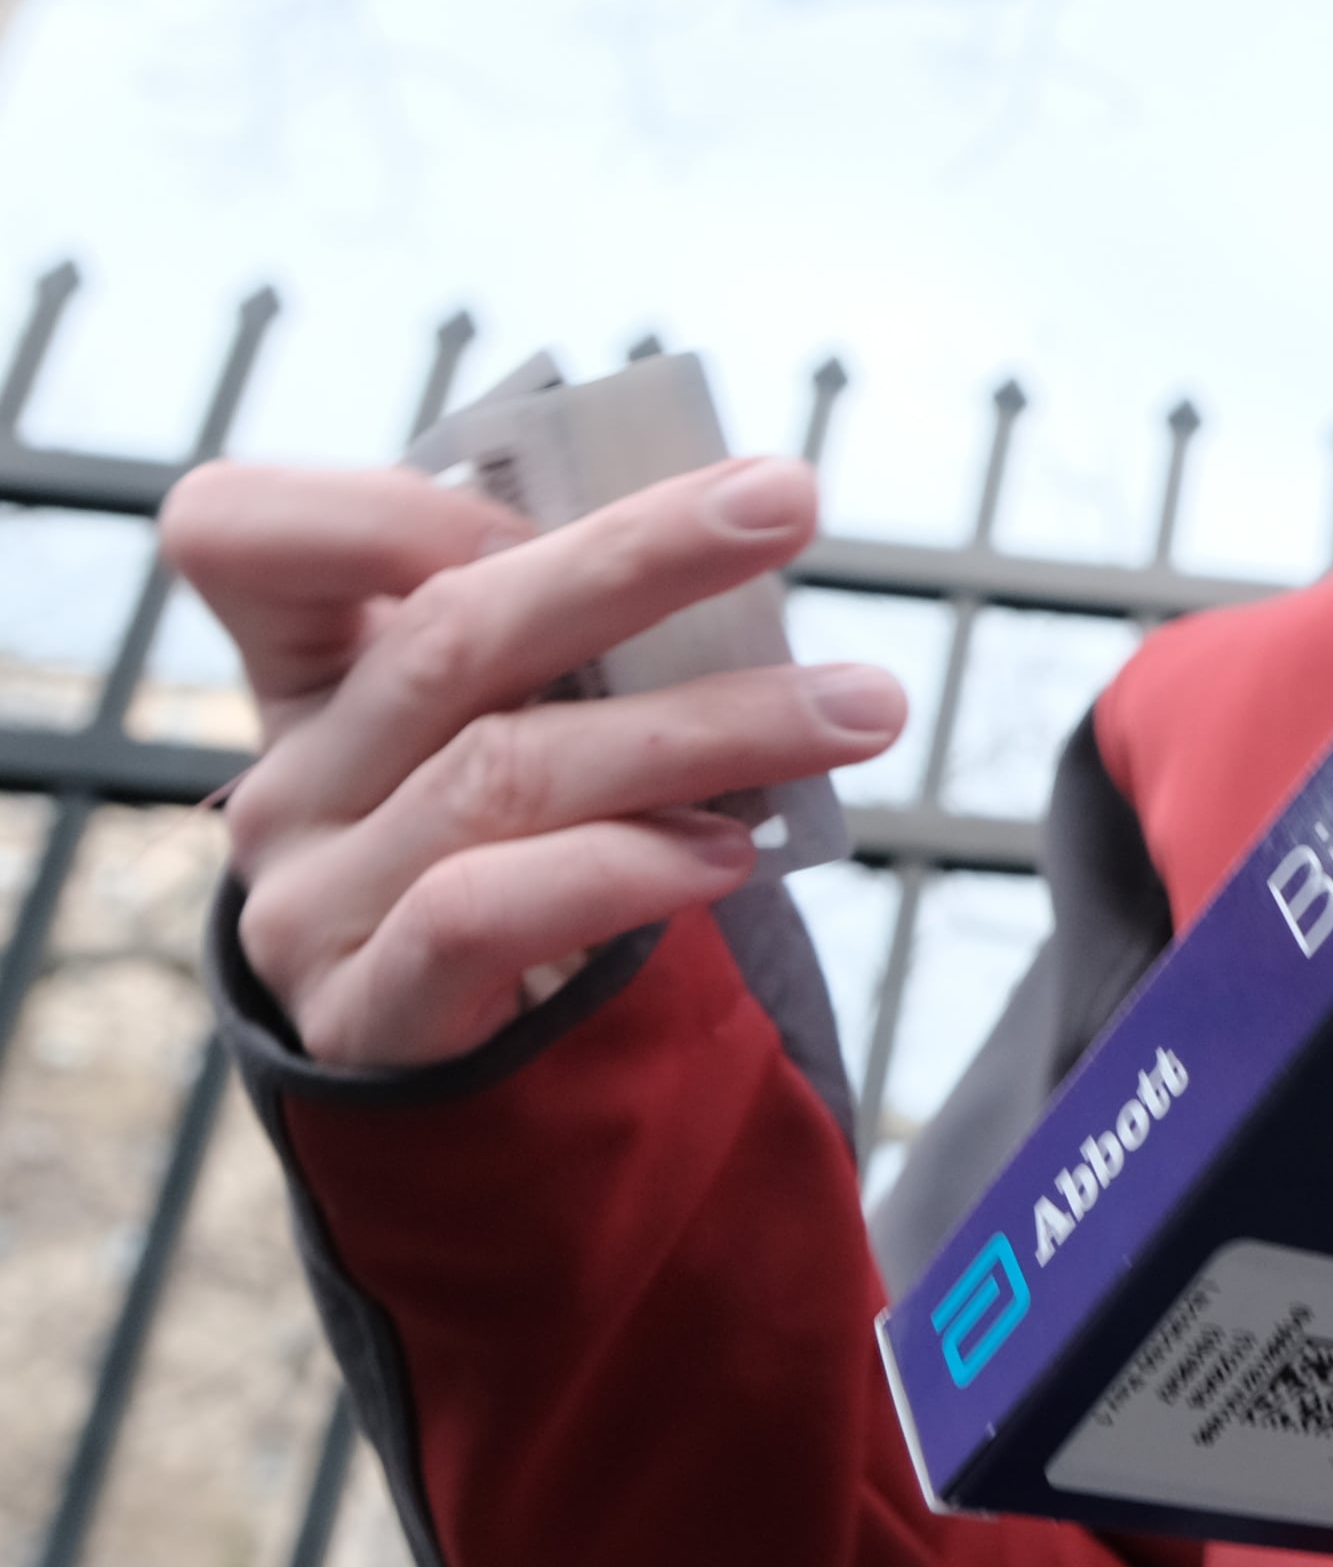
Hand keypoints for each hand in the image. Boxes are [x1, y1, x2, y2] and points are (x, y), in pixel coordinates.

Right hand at [159, 456, 908, 1070]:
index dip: (383, 507)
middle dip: (640, 556)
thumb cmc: (524, 849)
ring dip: (709, 726)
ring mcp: (310, 900)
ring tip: (858, 708)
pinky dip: (624, 868)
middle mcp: (290, 779)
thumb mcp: (516, 725)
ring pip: (507, 771)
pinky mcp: (367, 1012)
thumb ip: (572, 639)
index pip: (240, 534)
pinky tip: (732, 852)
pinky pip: (487, 910)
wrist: (479, 1069)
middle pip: (446, 636)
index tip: (569, 496)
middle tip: (791, 502)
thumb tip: (738, 530)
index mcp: (305, 671)